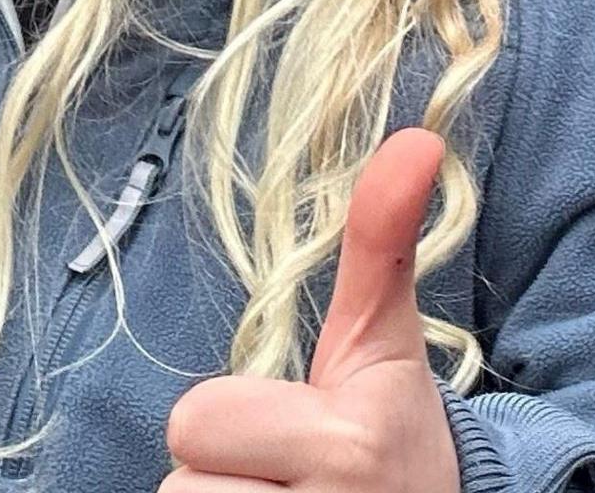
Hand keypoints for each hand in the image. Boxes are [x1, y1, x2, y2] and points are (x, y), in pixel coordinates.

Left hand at [162, 127, 462, 492]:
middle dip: (222, 483)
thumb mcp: (386, 347)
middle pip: (179, 489)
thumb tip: (415, 137)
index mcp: (344, 444)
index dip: (232, 427)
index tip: (295, 436)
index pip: (195, 422)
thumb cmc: (394, 440)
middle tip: (284, 481)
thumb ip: (381, 244)